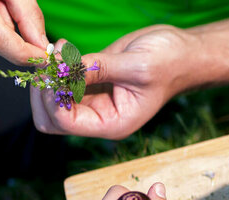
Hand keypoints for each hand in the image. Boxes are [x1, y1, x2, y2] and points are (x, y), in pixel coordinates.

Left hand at [30, 16, 228, 138]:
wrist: (183, 52)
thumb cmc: (170, 63)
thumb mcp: (136, 66)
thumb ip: (98, 70)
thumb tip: (62, 71)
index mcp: (112, 124)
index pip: (66, 121)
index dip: (54, 97)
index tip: (56, 69)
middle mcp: (99, 117)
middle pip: (51, 119)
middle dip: (44, 92)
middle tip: (51, 61)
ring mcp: (93, 101)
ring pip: (52, 100)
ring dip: (48, 77)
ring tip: (58, 50)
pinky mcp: (91, 82)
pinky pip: (62, 81)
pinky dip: (56, 66)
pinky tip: (64, 47)